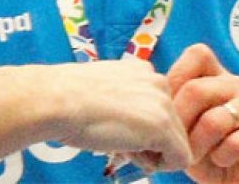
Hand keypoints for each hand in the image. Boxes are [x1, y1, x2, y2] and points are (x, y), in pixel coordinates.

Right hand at [45, 58, 191, 172]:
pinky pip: (181, 158)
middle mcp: (158, 81)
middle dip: (150, 142)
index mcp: (143, 71)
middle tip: (119, 142)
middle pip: (171, 126)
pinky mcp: (162, 127)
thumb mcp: (104, 92)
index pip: (158, 109)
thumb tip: (136, 132)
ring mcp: (162, 103)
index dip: (141, 129)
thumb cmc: (67, 100)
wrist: (57, 101)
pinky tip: (133, 156)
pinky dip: (162, 166)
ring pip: (177, 143)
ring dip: (152, 153)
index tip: (117, 129)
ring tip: (120, 146)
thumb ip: (126, 104)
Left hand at [167, 44, 238, 182]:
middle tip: (176, 146)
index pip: (197, 54)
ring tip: (197, 157)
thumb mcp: (183, 126)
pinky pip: (237, 142)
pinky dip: (222, 156)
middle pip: (197, 90)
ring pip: (215, 120)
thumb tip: (150, 99)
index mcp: (217, 76)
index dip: (176, 81)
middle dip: (179, 125)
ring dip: (198, 146)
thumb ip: (171, 106)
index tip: (168, 112)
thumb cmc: (209, 149)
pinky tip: (222, 159)